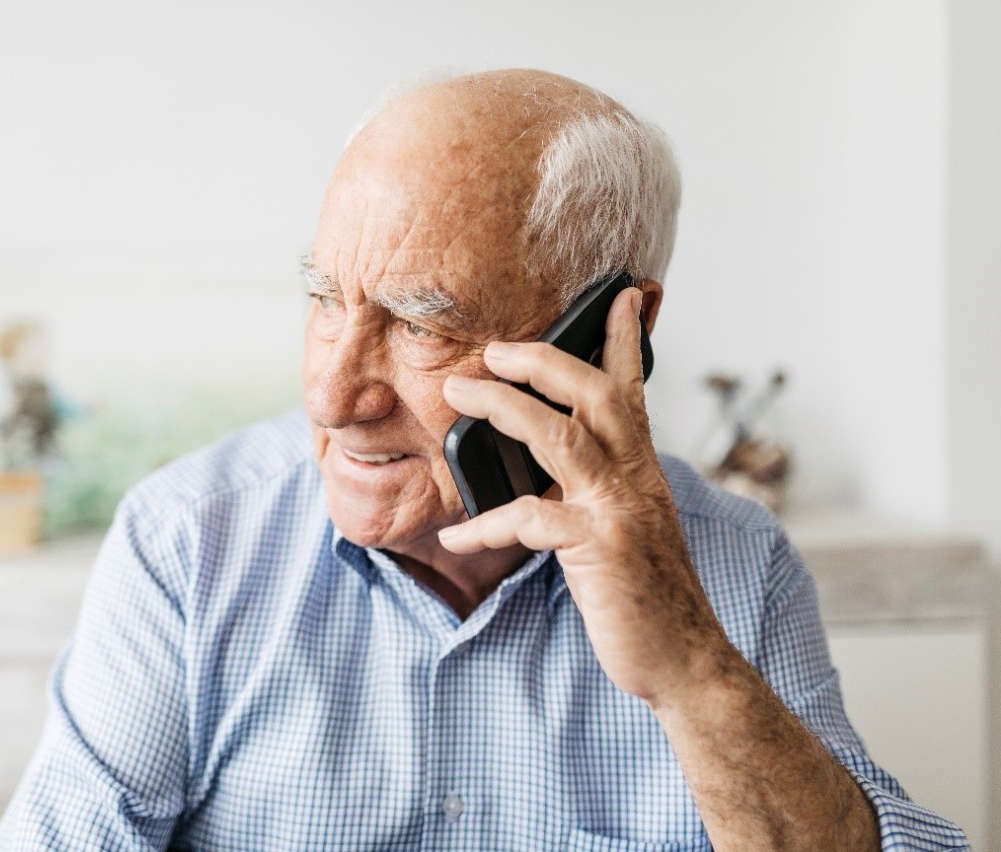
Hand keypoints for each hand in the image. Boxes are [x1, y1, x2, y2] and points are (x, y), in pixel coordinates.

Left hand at [438, 287, 732, 706]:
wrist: (684, 658)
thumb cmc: (647, 594)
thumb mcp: (629, 527)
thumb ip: (598, 490)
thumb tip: (547, 471)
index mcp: (641, 468)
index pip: (633, 389)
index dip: (624, 339)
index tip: (617, 295)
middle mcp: (636, 476)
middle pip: (592, 393)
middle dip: (542, 359)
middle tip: (493, 347)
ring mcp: (620, 508)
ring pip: (560, 435)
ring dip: (504, 407)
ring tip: (461, 393)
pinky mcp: (600, 546)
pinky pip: (530, 518)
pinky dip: (485, 523)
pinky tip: (455, 533)